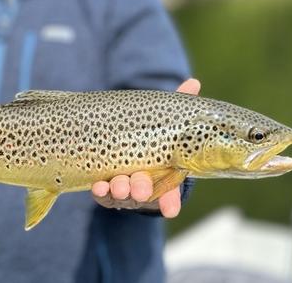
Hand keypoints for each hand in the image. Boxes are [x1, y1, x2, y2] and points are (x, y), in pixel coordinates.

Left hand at [91, 78, 200, 217]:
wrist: (122, 141)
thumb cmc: (153, 134)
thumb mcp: (165, 120)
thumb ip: (178, 104)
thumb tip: (193, 82)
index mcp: (163, 174)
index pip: (170, 193)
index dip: (171, 202)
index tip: (171, 210)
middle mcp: (144, 185)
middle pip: (144, 191)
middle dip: (141, 190)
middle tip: (139, 187)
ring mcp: (123, 187)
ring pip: (122, 193)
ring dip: (121, 189)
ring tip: (119, 184)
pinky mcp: (104, 187)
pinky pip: (102, 193)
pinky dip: (101, 190)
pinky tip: (98, 185)